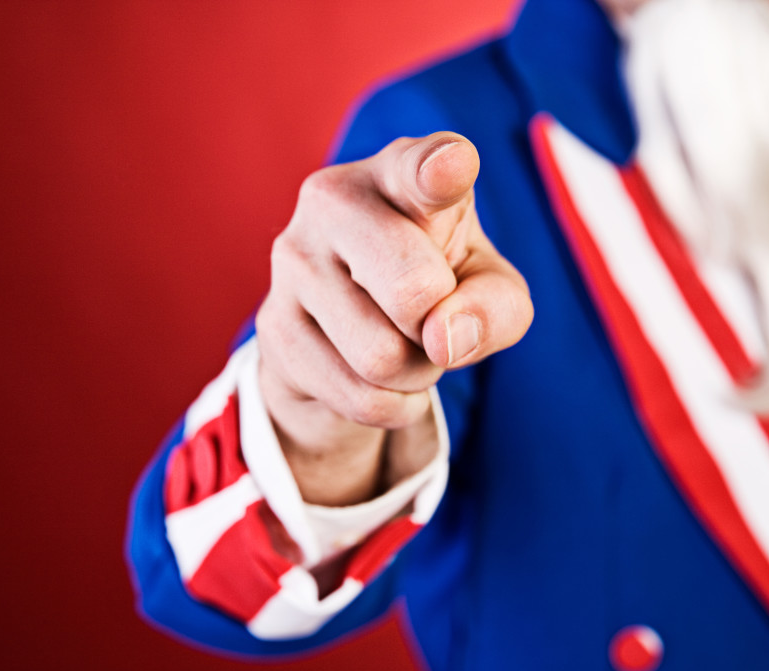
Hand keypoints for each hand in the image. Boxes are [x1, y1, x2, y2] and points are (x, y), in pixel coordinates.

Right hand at [257, 133, 532, 504]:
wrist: (355, 331)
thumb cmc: (441, 287)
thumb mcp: (491, 291)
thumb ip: (496, 306)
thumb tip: (443, 339)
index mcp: (404, 172)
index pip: (422, 168)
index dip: (441, 169)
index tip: (453, 165)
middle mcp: (336, 199)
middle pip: (412, 291)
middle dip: (441, 331)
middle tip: (434, 320)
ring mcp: (294, 259)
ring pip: (383, 358)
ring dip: (417, 374)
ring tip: (407, 348)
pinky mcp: (273, 322)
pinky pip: (358, 396)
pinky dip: (391, 405)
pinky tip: (382, 379)